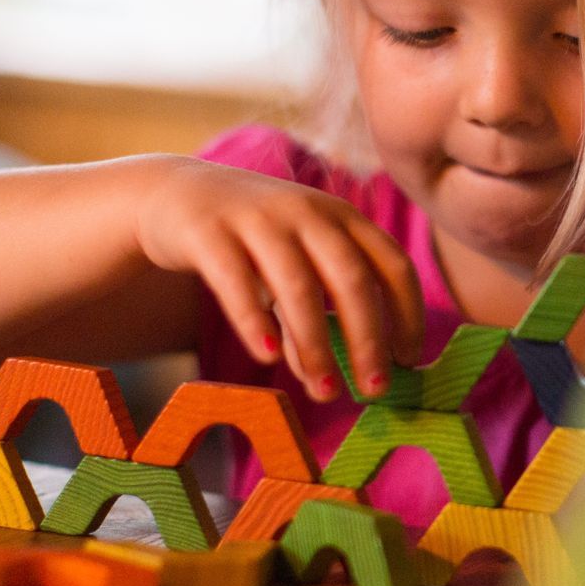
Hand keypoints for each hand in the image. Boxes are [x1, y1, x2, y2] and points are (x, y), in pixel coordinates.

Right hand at [135, 159, 424, 400]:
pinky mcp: (209, 231)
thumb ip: (310, 320)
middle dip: (368, 339)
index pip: (393, 264)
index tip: (409, 361)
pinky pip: (236, 281)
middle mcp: (307, 213)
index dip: (408, 314)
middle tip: (374, 389)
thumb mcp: (293, 270)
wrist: (176, 194)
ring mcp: (258, 219)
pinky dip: (256, 320)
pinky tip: (268, 357)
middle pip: (352, 279)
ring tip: (325, 391)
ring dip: (315, 345)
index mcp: (342, 218)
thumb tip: (327, 382)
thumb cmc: (251, 242)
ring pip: (298, 286)